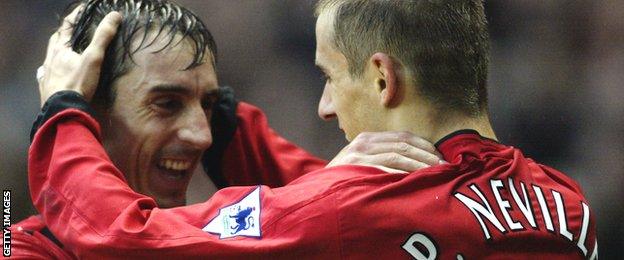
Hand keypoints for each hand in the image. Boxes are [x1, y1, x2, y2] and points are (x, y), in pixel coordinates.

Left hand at [37, 6, 121, 106]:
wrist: (63, 110)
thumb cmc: (77, 82)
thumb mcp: (94, 58)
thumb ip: (103, 37)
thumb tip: (114, 15)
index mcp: (60, 49)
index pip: (66, 26)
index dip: (75, 16)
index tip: (84, 10)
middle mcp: (50, 59)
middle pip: (55, 40)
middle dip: (63, 33)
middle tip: (73, 31)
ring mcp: (46, 74)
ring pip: (50, 57)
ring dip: (57, 51)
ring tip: (66, 52)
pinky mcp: (46, 87)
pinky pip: (47, 74)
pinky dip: (53, 69)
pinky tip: (57, 73)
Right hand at [327, 131, 444, 172]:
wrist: (316, 192)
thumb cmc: (343, 181)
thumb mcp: (360, 163)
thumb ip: (381, 158)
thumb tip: (414, 162)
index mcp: (367, 138)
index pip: (402, 137)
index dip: (424, 146)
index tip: (440, 157)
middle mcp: (363, 143)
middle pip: (404, 144)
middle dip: (427, 156)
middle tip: (446, 167)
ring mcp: (359, 155)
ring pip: (399, 156)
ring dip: (421, 165)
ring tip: (437, 174)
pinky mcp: (357, 168)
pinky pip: (387, 169)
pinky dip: (404, 173)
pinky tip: (417, 180)